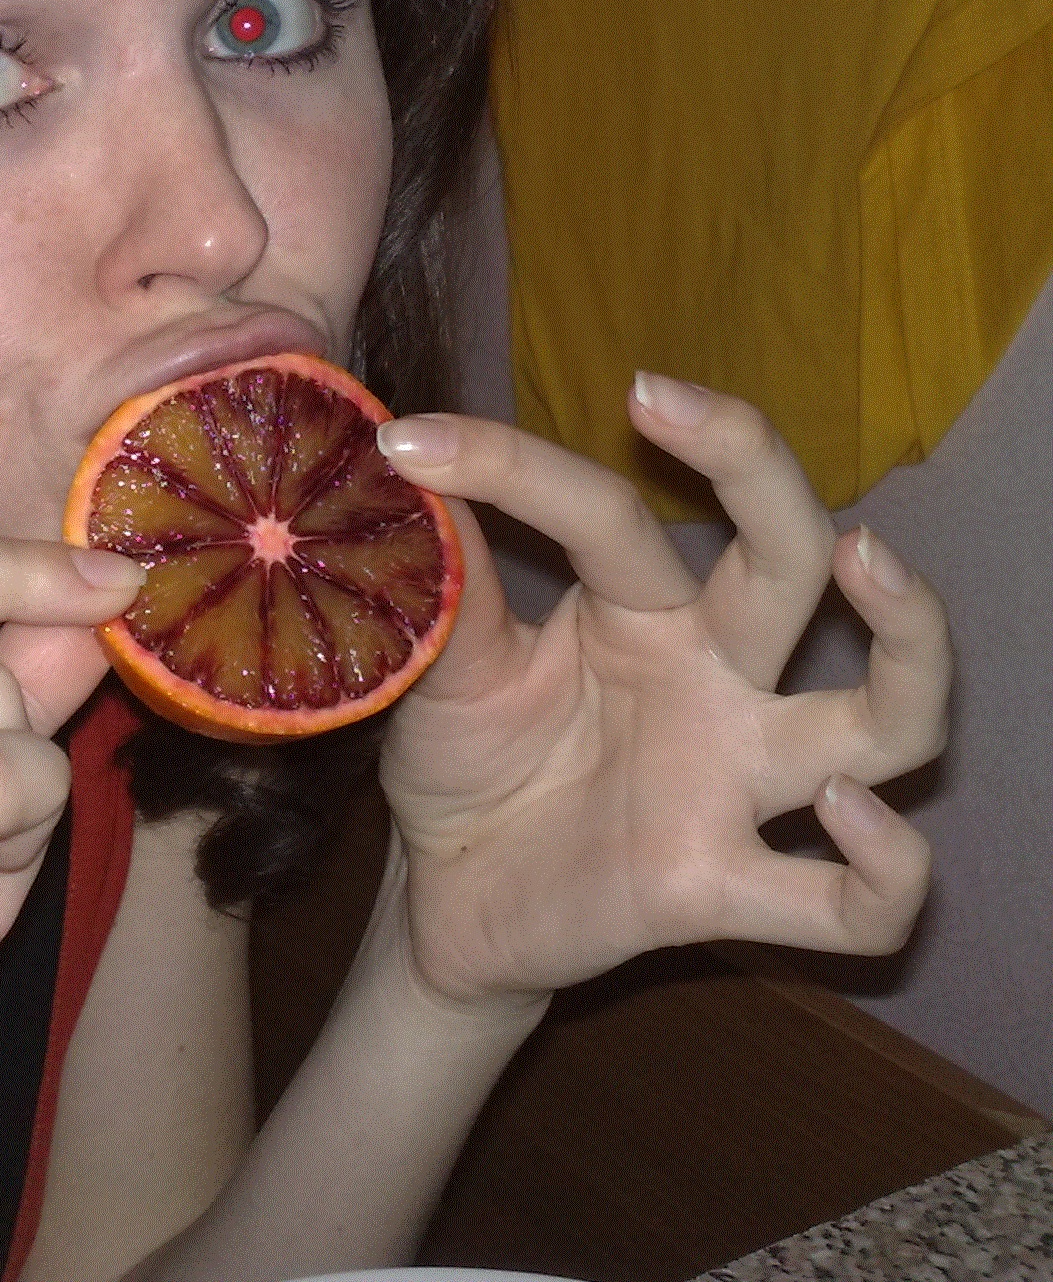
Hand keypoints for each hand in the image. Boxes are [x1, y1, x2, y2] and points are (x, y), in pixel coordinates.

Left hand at [372, 378, 947, 1008]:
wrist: (442, 897)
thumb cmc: (466, 761)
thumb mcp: (441, 665)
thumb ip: (442, 582)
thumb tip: (398, 462)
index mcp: (637, 611)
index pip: (608, 513)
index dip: (512, 465)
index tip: (409, 440)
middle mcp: (710, 679)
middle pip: (788, 557)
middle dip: (756, 467)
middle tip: (665, 401)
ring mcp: (731, 781)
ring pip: (889, 721)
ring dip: (909, 647)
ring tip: (867, 564)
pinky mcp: (720, 890)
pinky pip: (853, 906)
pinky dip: (886, 868)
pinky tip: (843, 813)